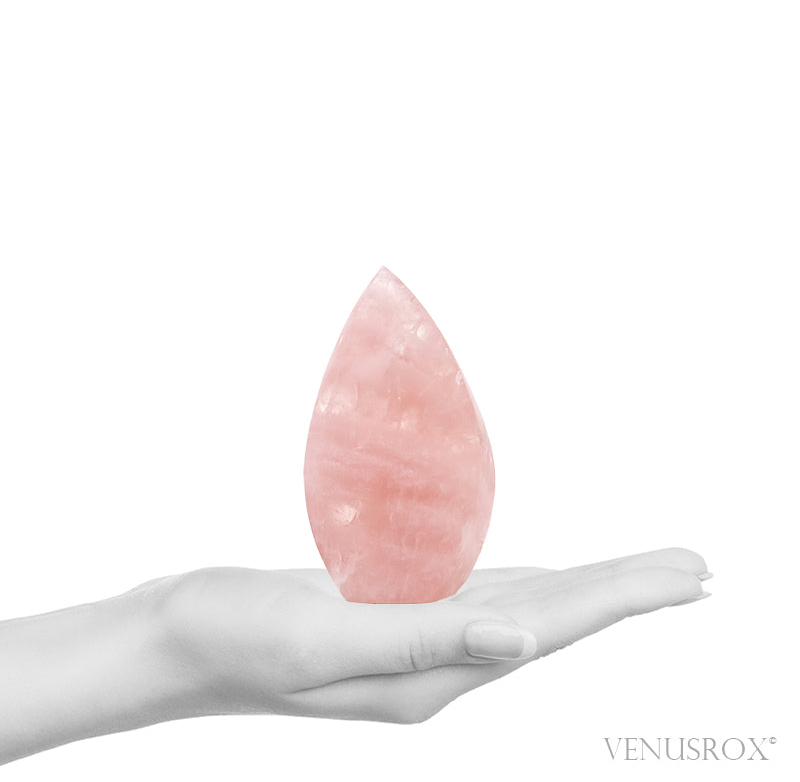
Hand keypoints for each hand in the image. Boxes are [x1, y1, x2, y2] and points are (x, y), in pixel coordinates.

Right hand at [152, 547, 710, 724]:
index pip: (552, 627)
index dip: (623, 597)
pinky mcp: (394, 610)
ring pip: (526, 604)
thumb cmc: (238, 636)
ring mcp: (417, 635)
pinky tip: (549, 578)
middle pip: (556, 618)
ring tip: (642, 574)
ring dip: (588, 584)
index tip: (689, 578)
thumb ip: (423, 642)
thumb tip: (522, 645)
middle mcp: (438, 659)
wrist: (184, 633)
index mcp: (432, 672)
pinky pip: (481, 591)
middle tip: (696, 569)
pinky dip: (532, 579)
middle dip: (628, 590)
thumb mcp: (324, 643)